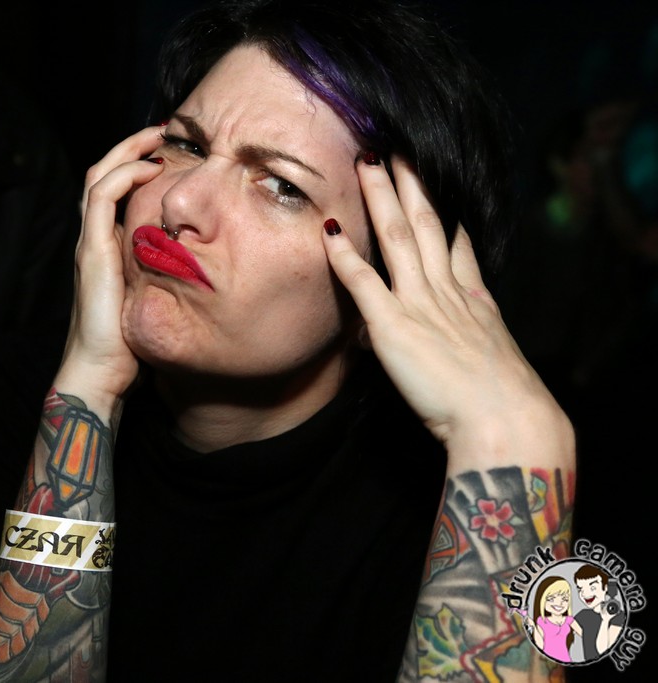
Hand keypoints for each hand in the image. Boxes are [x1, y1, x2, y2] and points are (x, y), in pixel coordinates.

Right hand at [55, 126, 166, 410]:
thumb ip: (163, 278)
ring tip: (155, 137)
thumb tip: (197, 268)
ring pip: (97, 177)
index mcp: (105, 249)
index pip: (112, 193)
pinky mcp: (92, 251)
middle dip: (130, 147)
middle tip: (160, 131)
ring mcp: (89, 244)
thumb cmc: (128, 345)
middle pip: (100, 175)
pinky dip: (124, 175)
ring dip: (126, 151)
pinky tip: (150, 169)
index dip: (135, 167)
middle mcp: (93, 241)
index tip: (166, 154)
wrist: (99, 372)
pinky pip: (102, 197)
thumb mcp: (152, 300)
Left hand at [322, 155, 572, 465]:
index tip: (434, 177)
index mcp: (471, 299)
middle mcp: (446, 292)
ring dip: (380, 197)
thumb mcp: (486, 359)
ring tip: (366, 161)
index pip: (454, 241)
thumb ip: (462, 339)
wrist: (504, 421)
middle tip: (395, 147)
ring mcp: (420, 304)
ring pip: (399, 236)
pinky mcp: (393, 327)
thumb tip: (443, 336)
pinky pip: (364, 282)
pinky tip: (329, 228)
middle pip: (429, 223)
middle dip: (411, 183)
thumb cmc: (496, 403)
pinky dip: (344, 254)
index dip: (443, 205)